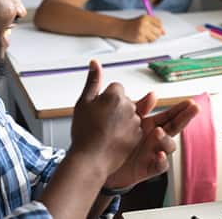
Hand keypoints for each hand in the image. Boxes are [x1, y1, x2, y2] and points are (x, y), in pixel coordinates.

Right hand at [69, 60, 142, 174]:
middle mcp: (129, 106)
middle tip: (100, 122)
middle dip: (115, 108)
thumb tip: (95, 62)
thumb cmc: (84, 131)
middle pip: (124, 101)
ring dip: (121, 120)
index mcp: (115, 95)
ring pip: (130, 115)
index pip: (115, 88)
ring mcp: (135, 122)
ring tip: (105, 132)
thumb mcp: (83, 103)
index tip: (97, 109)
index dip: (105, 99)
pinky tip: (113, 140)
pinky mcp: (138, 136)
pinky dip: (126, 133)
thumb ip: (92, 81)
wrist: (90, 159)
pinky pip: (134, 129)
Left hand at [105, 95, 199, 188]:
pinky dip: (161, 160)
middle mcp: (155, 139)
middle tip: (194, 108)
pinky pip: (160, 165)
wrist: (99, 162)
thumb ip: (140, 108)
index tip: (191, 102)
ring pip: (168, 146)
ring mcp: (153, 153)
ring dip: (166, 138)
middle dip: (185, 118)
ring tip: (158, 131)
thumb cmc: (113, 139)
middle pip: (174, 128)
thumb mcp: (125, 120)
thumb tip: (153, 94)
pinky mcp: (148, 168)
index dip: (181, 109)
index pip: (170, 116)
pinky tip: (159, 154)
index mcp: (151, 126)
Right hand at [119, 15, 164, 42]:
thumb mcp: (144, 20)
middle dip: (156, 34)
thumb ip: (154, 24)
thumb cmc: (134, 24)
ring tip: (145, 35)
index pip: (159, 23)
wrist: (121, 27)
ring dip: (151, 38)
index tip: (155, 28)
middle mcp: (144, 24)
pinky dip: (145, 41)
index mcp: (146, 17)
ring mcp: (141, 32)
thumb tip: (164, 33)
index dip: (159, 27)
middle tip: (150, 33)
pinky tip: (140, 37)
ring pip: (154, 38)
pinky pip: (147, 42)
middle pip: (158, 32)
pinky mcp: (138, 38)